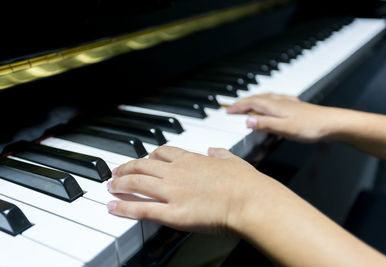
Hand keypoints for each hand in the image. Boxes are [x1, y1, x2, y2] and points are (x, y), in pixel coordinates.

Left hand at [106, 146, 268, 234]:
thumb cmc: (246, 182)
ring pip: (137, 183)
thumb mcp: (233, 160)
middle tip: (116, 172)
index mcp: (192, 160)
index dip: (148, 156)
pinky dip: (124, 207)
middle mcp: (177, 173)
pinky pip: (142, 209)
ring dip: (120, 183)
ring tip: (110, 185)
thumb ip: (221, 154)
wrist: (250, 200)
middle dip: (126, 168)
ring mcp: (172, 192)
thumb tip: (215, 149)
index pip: (162, 153)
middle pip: (143, 165)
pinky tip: (113, 206)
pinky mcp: (172, 212)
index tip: (142, 159)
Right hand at [227, 93, 340, 142]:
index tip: (228, 110)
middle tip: (233, 107)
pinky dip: (268, 100)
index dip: (237, 106)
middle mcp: (280, 101)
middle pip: (256, 98)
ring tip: (248, 104)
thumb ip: (265, 124)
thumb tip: (248, 120)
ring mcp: (288, 102)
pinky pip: (276, 99)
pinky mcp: (295, 106)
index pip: (250, 103)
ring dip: (254, 100)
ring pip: (266, 97)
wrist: (332, 123)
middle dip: (243, 102)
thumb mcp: (285, 129)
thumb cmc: (311, 126)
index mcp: (274, 106)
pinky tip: (273, 102)